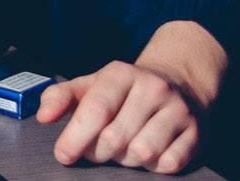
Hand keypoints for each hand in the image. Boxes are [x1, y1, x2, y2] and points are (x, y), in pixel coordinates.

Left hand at [36, 21, 225, 173]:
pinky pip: (168, 164)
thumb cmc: (124, 89)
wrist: (179, 81)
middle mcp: (152, 88)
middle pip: (116, 138)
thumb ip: (60, 97)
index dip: (76, 137)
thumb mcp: (91, 84)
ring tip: (122, 147)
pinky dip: (153, 166)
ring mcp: (177, 110)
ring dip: (125, 160)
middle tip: (94, 150)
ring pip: (142, 153)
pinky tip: (148, 151)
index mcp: (121, 74)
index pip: (96, 109)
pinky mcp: (196, 132)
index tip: (63, 154)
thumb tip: (43, 116)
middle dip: (98, 152)